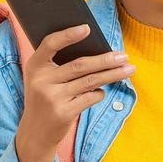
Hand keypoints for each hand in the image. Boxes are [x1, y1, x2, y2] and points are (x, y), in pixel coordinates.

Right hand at [13, 24, 134, 161]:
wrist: (34, 133)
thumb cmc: (44, 99)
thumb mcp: (43, 80)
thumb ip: (60, 65)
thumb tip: (97, 51)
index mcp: (35, 66)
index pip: (50, 44)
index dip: (68, 35)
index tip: (87, 28)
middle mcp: (41, 80)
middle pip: (80, 65)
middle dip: (105, 60)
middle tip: (123, 56)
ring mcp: (52, 98)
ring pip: (90, 81)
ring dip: (112, 75)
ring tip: (128, 69)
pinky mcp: (63, 113)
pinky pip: (90, 97)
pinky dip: (100, 93)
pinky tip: (102, 91)